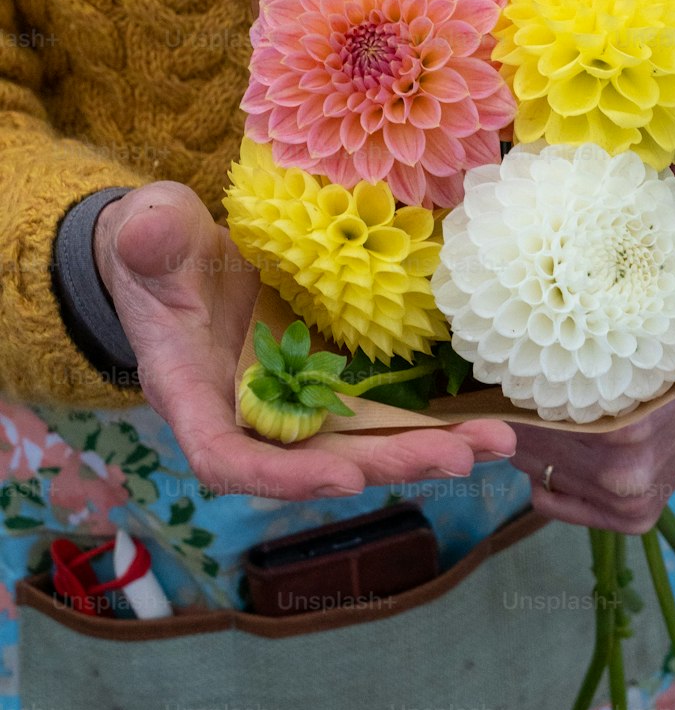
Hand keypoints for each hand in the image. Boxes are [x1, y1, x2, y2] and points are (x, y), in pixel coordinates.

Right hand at [94, 183, 515, 499]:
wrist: (177, 256)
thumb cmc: (155, 249)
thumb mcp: (145, 235)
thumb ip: (147, 239)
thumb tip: (148, 233)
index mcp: (191, 394)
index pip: (227, 458)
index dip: (283, 474)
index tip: (343, 476)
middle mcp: (247, 415)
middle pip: (317, 460)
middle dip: (389, 462)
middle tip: (462, 458)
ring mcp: (291, 402)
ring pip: (359, 443)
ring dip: (427, 449)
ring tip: (494, 443)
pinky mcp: (324, 381)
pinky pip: (378, 411)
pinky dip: (429, 419)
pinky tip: (484, 418)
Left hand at [511, 337, 674, 531]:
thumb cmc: (660, 362)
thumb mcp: (612, 359)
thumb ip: (561, 376)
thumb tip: (493, 381)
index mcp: (618, 429)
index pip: (526, 419)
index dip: (507, 395)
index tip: (499, 380)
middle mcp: (622, 474)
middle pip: (526, 448)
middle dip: (520, 422)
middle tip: (525, 397)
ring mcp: (628, 502)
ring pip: (535, 474)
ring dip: (537, 448)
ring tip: (557, 419)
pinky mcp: (634, 520)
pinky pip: (552, 502)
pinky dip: (551, 480)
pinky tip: (570, 453)